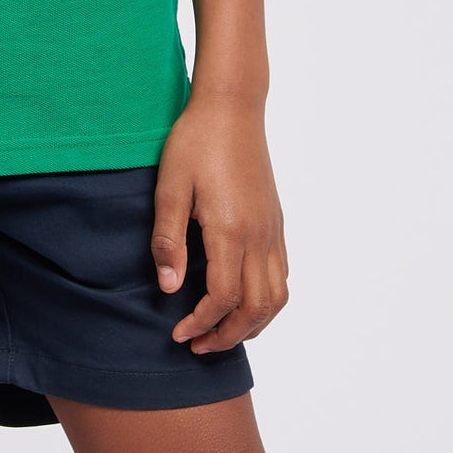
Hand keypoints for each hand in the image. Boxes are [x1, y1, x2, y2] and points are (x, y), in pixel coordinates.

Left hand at [151, 91, 288, 353]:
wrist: (232, 107)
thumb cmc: (195, 142)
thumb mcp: (170, 186)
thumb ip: (169, 238)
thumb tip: (169, 288)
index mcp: (230, 230)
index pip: (222, 298)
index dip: (200, 324)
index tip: (178, 333)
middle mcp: (259, 236)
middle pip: (255, 309)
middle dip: (227, 336)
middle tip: (197, 345)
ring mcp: (272, 230)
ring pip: (277, 298)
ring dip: (252, 325)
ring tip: (223, 332)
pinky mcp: (277, 222)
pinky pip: (283, 276)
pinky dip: (268, 301)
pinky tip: (244, 300)